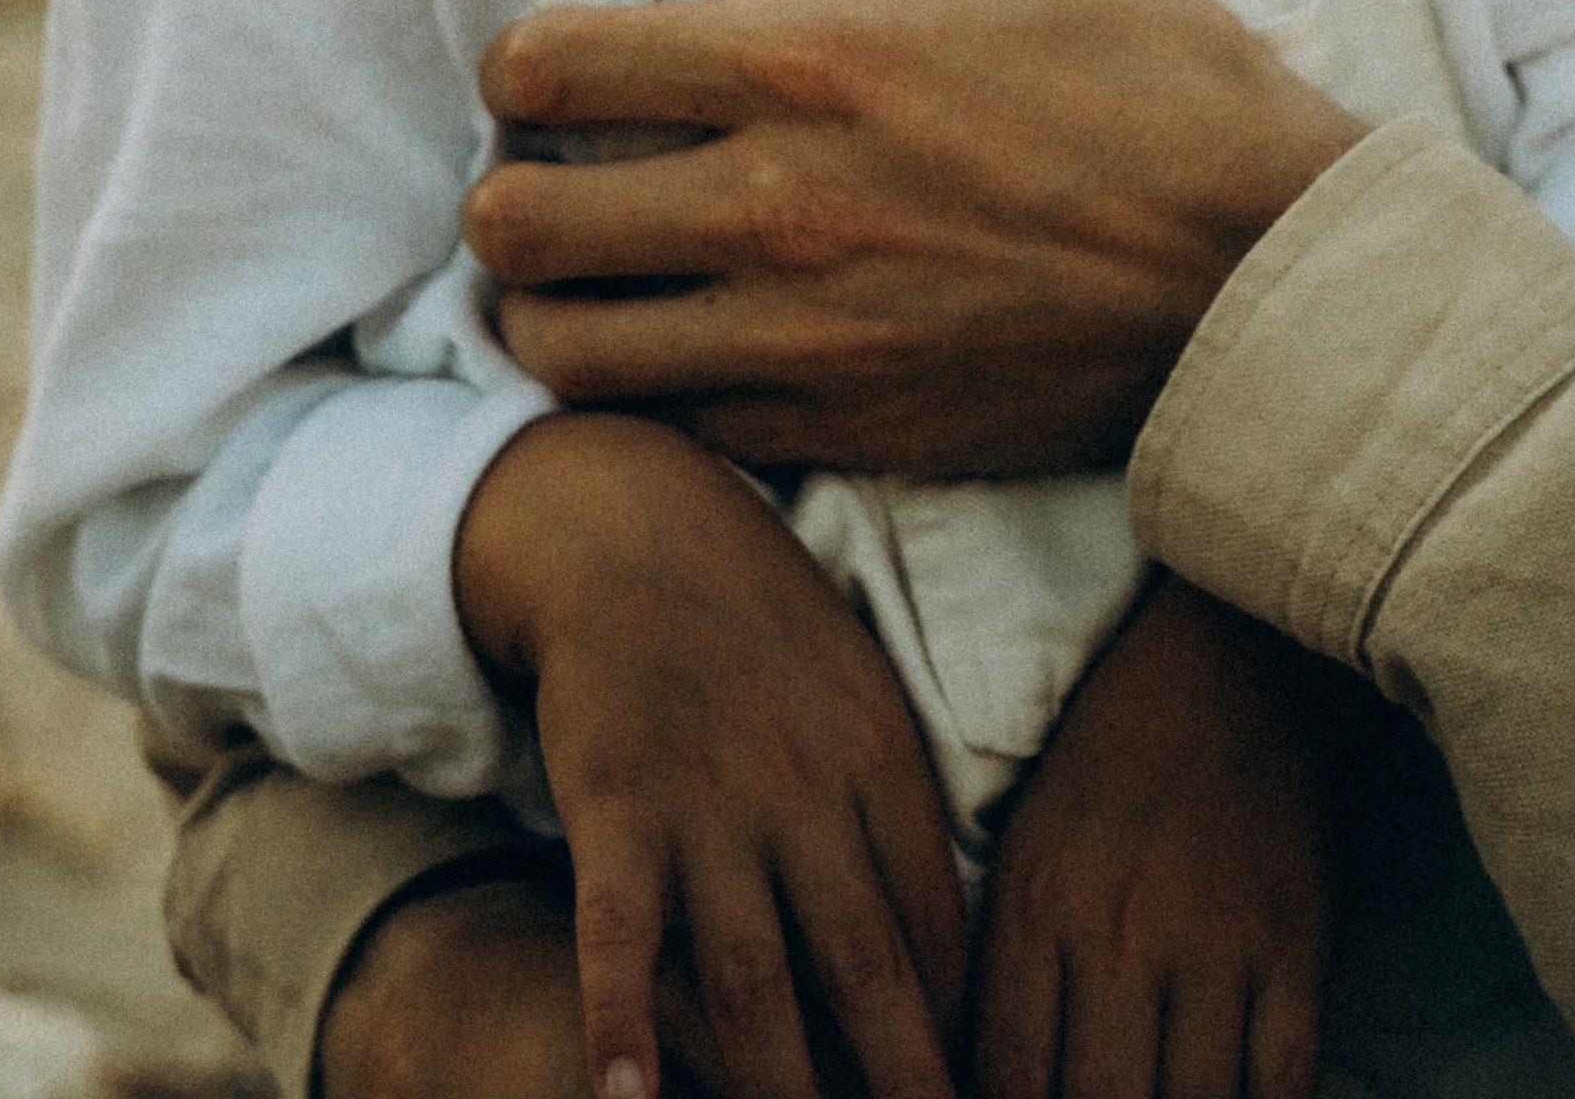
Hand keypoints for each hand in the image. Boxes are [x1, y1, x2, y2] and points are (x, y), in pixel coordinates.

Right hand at [453, 413, 966, 1098]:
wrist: (636, 530)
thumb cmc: (761, 627)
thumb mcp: (862, 695)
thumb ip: (902, 815)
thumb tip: (953, 950)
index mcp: (883, 762)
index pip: (939, 930)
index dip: (958, 1033)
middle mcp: (807, 789)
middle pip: (867, 971)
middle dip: (904, 1085)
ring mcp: (708, 802)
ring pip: (752, 978)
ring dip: (780, 1090)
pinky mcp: (615, 805)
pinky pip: (618, 933)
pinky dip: (619, 1023)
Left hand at [464, 0, 1364, 473]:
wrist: (1265, 275)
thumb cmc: (1154, 77)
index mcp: (808, 63)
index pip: (553, 68)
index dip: (517, 60)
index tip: (546, 62)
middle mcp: (775, 207)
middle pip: (520, 226)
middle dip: (505, 191)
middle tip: (548, 172)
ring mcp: (800, 334)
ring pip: (565, 349)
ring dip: (549, 306)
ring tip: (592, 272)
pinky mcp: (841, 428)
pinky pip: (668, 428)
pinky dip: (644, 391)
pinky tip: (688, 342)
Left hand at [973, 579, 1348, 1098]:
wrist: (1222, 658)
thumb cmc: (1108, 763)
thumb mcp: (1025, 849)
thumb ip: (1005, 973)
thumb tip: (990, 1087)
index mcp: (1039, 908)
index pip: (1010, 1082)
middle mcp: (1121, 933)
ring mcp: (1216, 941)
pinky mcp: (1296, 940)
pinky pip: (1283, 1079)